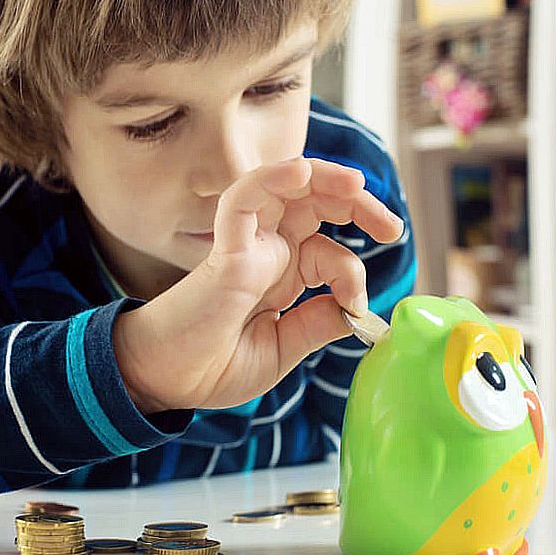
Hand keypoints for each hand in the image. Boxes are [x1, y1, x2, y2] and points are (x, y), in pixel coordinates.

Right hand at [114, 157, 403, 412]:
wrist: (165, 382)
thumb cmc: (213, 365)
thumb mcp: (284, 348)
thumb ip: (319, 323)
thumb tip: (361, 309)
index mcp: (282, 274)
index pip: (329, 250)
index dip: (354, 272)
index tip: (358, 307)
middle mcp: (267, 253)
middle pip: (315, 205)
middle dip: (356, 204)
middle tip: (391, 226)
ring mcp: (246, 247)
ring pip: (284, 189)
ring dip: (322, 179)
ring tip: (357, 185)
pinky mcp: (224, 252)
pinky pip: (242, 201)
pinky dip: (269, 181)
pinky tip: (298, 172)